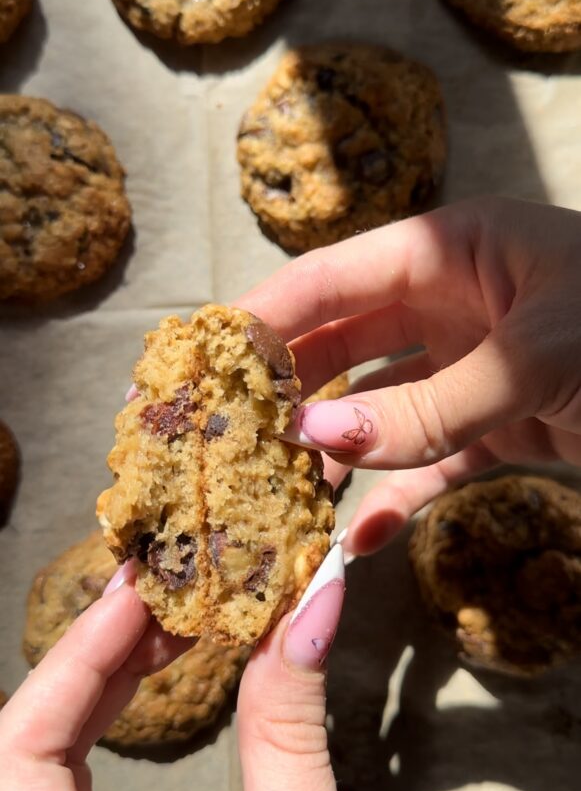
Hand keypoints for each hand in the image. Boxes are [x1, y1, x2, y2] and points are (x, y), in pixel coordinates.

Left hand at [0, 547, 362, 790]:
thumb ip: (290, 739)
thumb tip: (311, 608)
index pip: (18, 760)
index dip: (75, 660)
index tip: (141, 591)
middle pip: (17, 757)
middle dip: (89, 660)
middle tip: (162, 591)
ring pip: (31, 773)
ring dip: (95, 685)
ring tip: (165, 623)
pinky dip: (99, 726)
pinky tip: (146, 682)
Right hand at [238, 196, 580, 555]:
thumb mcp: (533, 357)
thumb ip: (428, 405)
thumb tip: (314, 438)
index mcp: (450, 251)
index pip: (333, 279)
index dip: (265, 317)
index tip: (202, 362)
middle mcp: (452, 304)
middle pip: (342, 345)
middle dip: (287, 390)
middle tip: (226, 435)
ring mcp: (473, 368)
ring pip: (380, 410)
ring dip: (336, 452)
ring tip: (282, 495)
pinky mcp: (499, 428)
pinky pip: (434, 463)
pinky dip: (399, 498)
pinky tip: (361, 539)